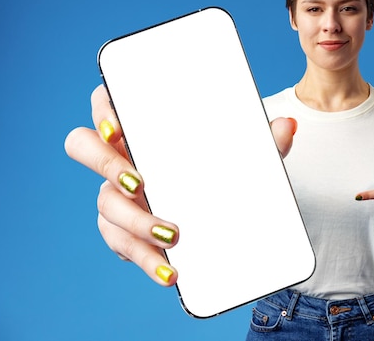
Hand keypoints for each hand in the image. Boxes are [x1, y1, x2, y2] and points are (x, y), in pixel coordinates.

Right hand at [64, 84, 296, 285]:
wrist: (222, 209)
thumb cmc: (222, 168)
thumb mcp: (245, 155)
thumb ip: (265, 141)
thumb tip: (289, 125)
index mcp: (144, 128)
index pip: (107, 104)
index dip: (102, 110)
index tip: (118, 127)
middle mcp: (122, 157)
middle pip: (83, 147)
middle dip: (104, 164)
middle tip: (138, 182)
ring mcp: (117, 195)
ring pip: (103, 204)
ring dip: (134, 221)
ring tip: (172, 235)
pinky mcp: (124, 230)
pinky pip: (120, 243)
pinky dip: (144, 259)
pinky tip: (169, 270)